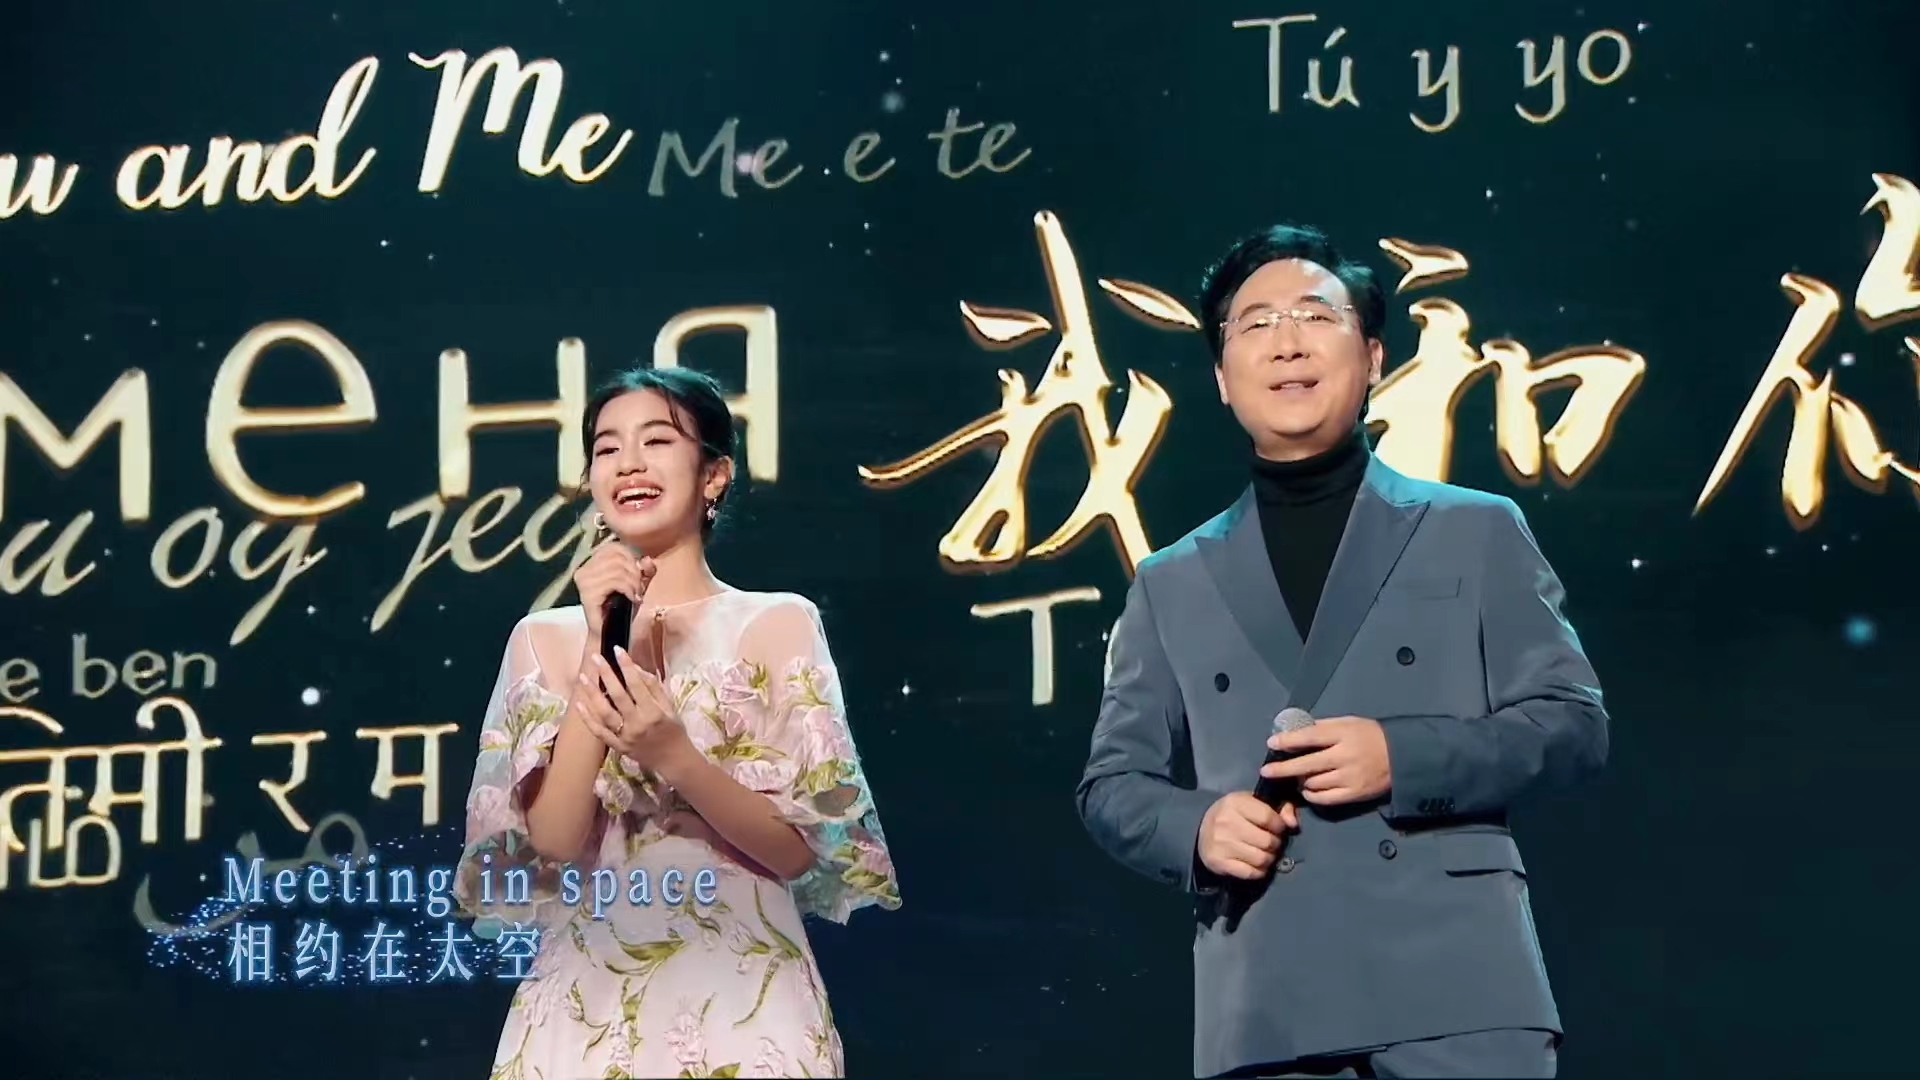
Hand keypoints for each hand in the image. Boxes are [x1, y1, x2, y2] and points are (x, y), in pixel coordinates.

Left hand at [573, 647, 696, 773]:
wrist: (673, 759)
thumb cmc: (674, 730)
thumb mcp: (670, 706)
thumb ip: (654, 687)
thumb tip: (637, 669)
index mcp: (653, 712)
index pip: (636, 684)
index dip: (626, 666)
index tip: (617, 649)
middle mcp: (637, 724)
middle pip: (617, 696)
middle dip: (606, 674)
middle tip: (596, 657)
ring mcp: (625, 736)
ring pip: (604, 713)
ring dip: (592, 694)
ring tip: (583, 677)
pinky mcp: (617, 746)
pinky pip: (599, 731)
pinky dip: (588, 718)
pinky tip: (579, 703)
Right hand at [574, 540, 655, 644]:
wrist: (610, 634)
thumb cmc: (621, 609)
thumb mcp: (637, 585)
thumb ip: (644, 570)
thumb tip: (647, 559)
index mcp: (591, 564)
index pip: (615, 547)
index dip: (632, 558)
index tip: (638, 576)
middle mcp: (583, 570)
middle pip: (617, 557)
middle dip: (634, 572)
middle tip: (638, 588)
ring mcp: (584, 581)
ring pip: (617, 569)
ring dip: (633, 583)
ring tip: (635, 595)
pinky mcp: (588, 593)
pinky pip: (615, 582)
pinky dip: (628, 589)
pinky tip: (631, 599)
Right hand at [1197, 792, 1299, 879]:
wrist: (1201, 831)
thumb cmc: (1234, 815)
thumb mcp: (1253, 803)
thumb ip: (1279, 808)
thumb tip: (1293, 824)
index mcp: (1235, 803)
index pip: (1268, 817)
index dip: (1279, 826)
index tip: (1278, 828)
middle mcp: (1226, 822)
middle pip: (1267, 841)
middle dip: (1276, 844)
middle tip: (1273, 844)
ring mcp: (1221, 844)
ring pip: (1261, 858)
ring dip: (1269, 859)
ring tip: (1266, 854)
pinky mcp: (1219, 862)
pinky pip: (1250, 872)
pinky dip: (1259, 871)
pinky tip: (1257, 865)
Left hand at [1261, 716, 1390, 805]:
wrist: (1402, 756)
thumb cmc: (1371, 735)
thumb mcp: (1349, 723)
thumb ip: (1323, 727)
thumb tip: (1295, 731)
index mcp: (1342, 734)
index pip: (1309, 737)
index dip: (1288, 741)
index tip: (1272, 743)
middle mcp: (1344, 756)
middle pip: (1306, 764)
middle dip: (1282, 769)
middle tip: (1266, 771)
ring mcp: (1349, 777)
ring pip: (1313, 783)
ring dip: (1300, 781)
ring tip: (1298, 777)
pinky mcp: (1353, 794)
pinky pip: (1324, 799)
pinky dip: (1312, 795)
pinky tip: (1308, 789)